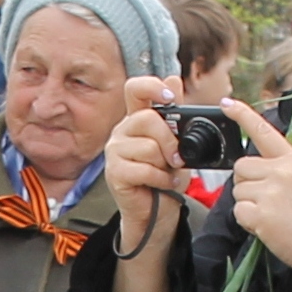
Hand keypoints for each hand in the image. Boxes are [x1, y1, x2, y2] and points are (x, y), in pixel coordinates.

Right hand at [106, 75, 188, 252]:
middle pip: (147, 118)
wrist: (157, 213)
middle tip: (177, 158)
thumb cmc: (165, 178)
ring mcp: (115, 151)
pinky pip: (144, 168)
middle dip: (170, 140)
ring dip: (167, 165)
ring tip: (169, 175)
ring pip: (148, 147)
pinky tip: (163, 184)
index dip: (152, 86)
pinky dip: (161, 179)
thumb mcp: (177, 145)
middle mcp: (122, 131)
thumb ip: (175, 117)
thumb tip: (174, 78)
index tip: (171, 96)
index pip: (136, 89)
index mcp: (137, 120)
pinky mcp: (114, 172)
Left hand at [223, 99, 291, 269]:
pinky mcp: (260, 213)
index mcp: (291, 160)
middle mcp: (280, 172)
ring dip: (248, 204)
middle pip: (240, 167)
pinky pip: (238, 211)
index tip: (227, 104)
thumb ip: (276, 166)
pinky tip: (266, 225)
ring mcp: (270, 192)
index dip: (243, 116)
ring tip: (271, 214)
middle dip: (247, 183)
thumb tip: (247, 165)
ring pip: (237, 190)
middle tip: (268, 200)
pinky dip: (247, 221)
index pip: (263, 132)